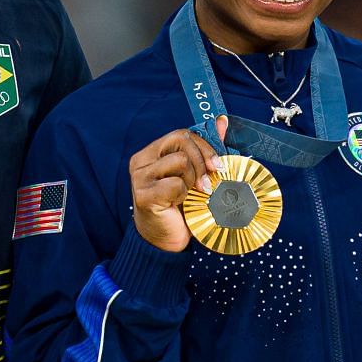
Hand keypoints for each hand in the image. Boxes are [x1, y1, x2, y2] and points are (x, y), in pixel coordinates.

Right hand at [129, 119, 224, 252]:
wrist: (165, 241)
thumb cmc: (180, 207)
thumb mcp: (195, 174)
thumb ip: (205, 148)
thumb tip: (222, 121)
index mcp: (152, 152)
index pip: (181, 134)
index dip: (204, 147)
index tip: (217, 165)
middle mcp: (141, 161)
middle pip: (181, 140)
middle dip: (201, 161)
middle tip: (206, 183)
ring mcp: (140, 177)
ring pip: (180, 161)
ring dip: (192, 180)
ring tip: (189, 195)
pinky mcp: (144, 195)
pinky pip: (175, 184)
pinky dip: (183, 195)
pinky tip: (178, 204)